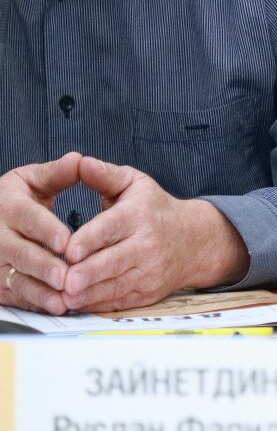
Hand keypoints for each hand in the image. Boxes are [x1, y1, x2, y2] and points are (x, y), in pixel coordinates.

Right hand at [0, 153, 79, 313]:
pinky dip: (36, 302)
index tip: (66, 240)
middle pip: (18, 252)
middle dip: (42, 264)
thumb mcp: (32, 180)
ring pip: (15, 277)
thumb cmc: (19, 197)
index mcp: (8, 205)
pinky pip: (16, 294)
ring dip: (39, 289)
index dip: (45, 229)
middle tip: (66, 275)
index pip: (26, 218)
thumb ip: (56, 173)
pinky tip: (56, 307)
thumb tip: (79, 160)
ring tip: (64, 298)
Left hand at [60, 157, 247, 312]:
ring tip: (64, 297)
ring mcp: (148, 272)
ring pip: (114, 286)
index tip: (70, 250)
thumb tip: (80, 162)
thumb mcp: (135, 184)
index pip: (112, 228)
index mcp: (139, 215)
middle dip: (88, 273)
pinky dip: (95, 304)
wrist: (195, 241)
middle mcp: (146, 245)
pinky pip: (117, 301)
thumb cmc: (155, 209)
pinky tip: (76, 303)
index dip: (90, 240)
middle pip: (113, 262)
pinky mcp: (146, 293)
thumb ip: (105, 175)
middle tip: (65, 281)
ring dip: (88, 294)